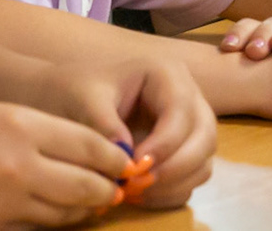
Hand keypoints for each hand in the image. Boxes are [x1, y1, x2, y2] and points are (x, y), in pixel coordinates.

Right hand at [0, 101, 129, 229]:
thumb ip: (28, 131)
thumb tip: (74, 154)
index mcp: (18, 122)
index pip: (94, 146)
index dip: (115, 159)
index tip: (122, 163)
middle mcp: (20, 163)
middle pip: (91, 187)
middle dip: (106, 191)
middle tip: (112, 190)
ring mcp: (5, 203)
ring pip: (68, 216)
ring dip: (81, 211)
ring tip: (85, 204)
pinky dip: (48, 225)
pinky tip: (45, 216)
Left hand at [23, 56, 216, 210]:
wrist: (67, 101)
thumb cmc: (75, 91)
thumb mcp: (84, 100)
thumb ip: (104, 124)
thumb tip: (127, 158)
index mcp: (167, 74)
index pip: (181, 112)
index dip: (164, 144)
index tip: (133, 166)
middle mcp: (188, 98)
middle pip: (204, 139)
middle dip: (175, 168)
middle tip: (136, 185)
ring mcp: (191, 128)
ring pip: (202, 163)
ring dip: (173, 185)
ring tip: (133, 192)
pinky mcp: (184, 152)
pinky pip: (191, 179)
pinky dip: (170, 193)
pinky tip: (138, 196)